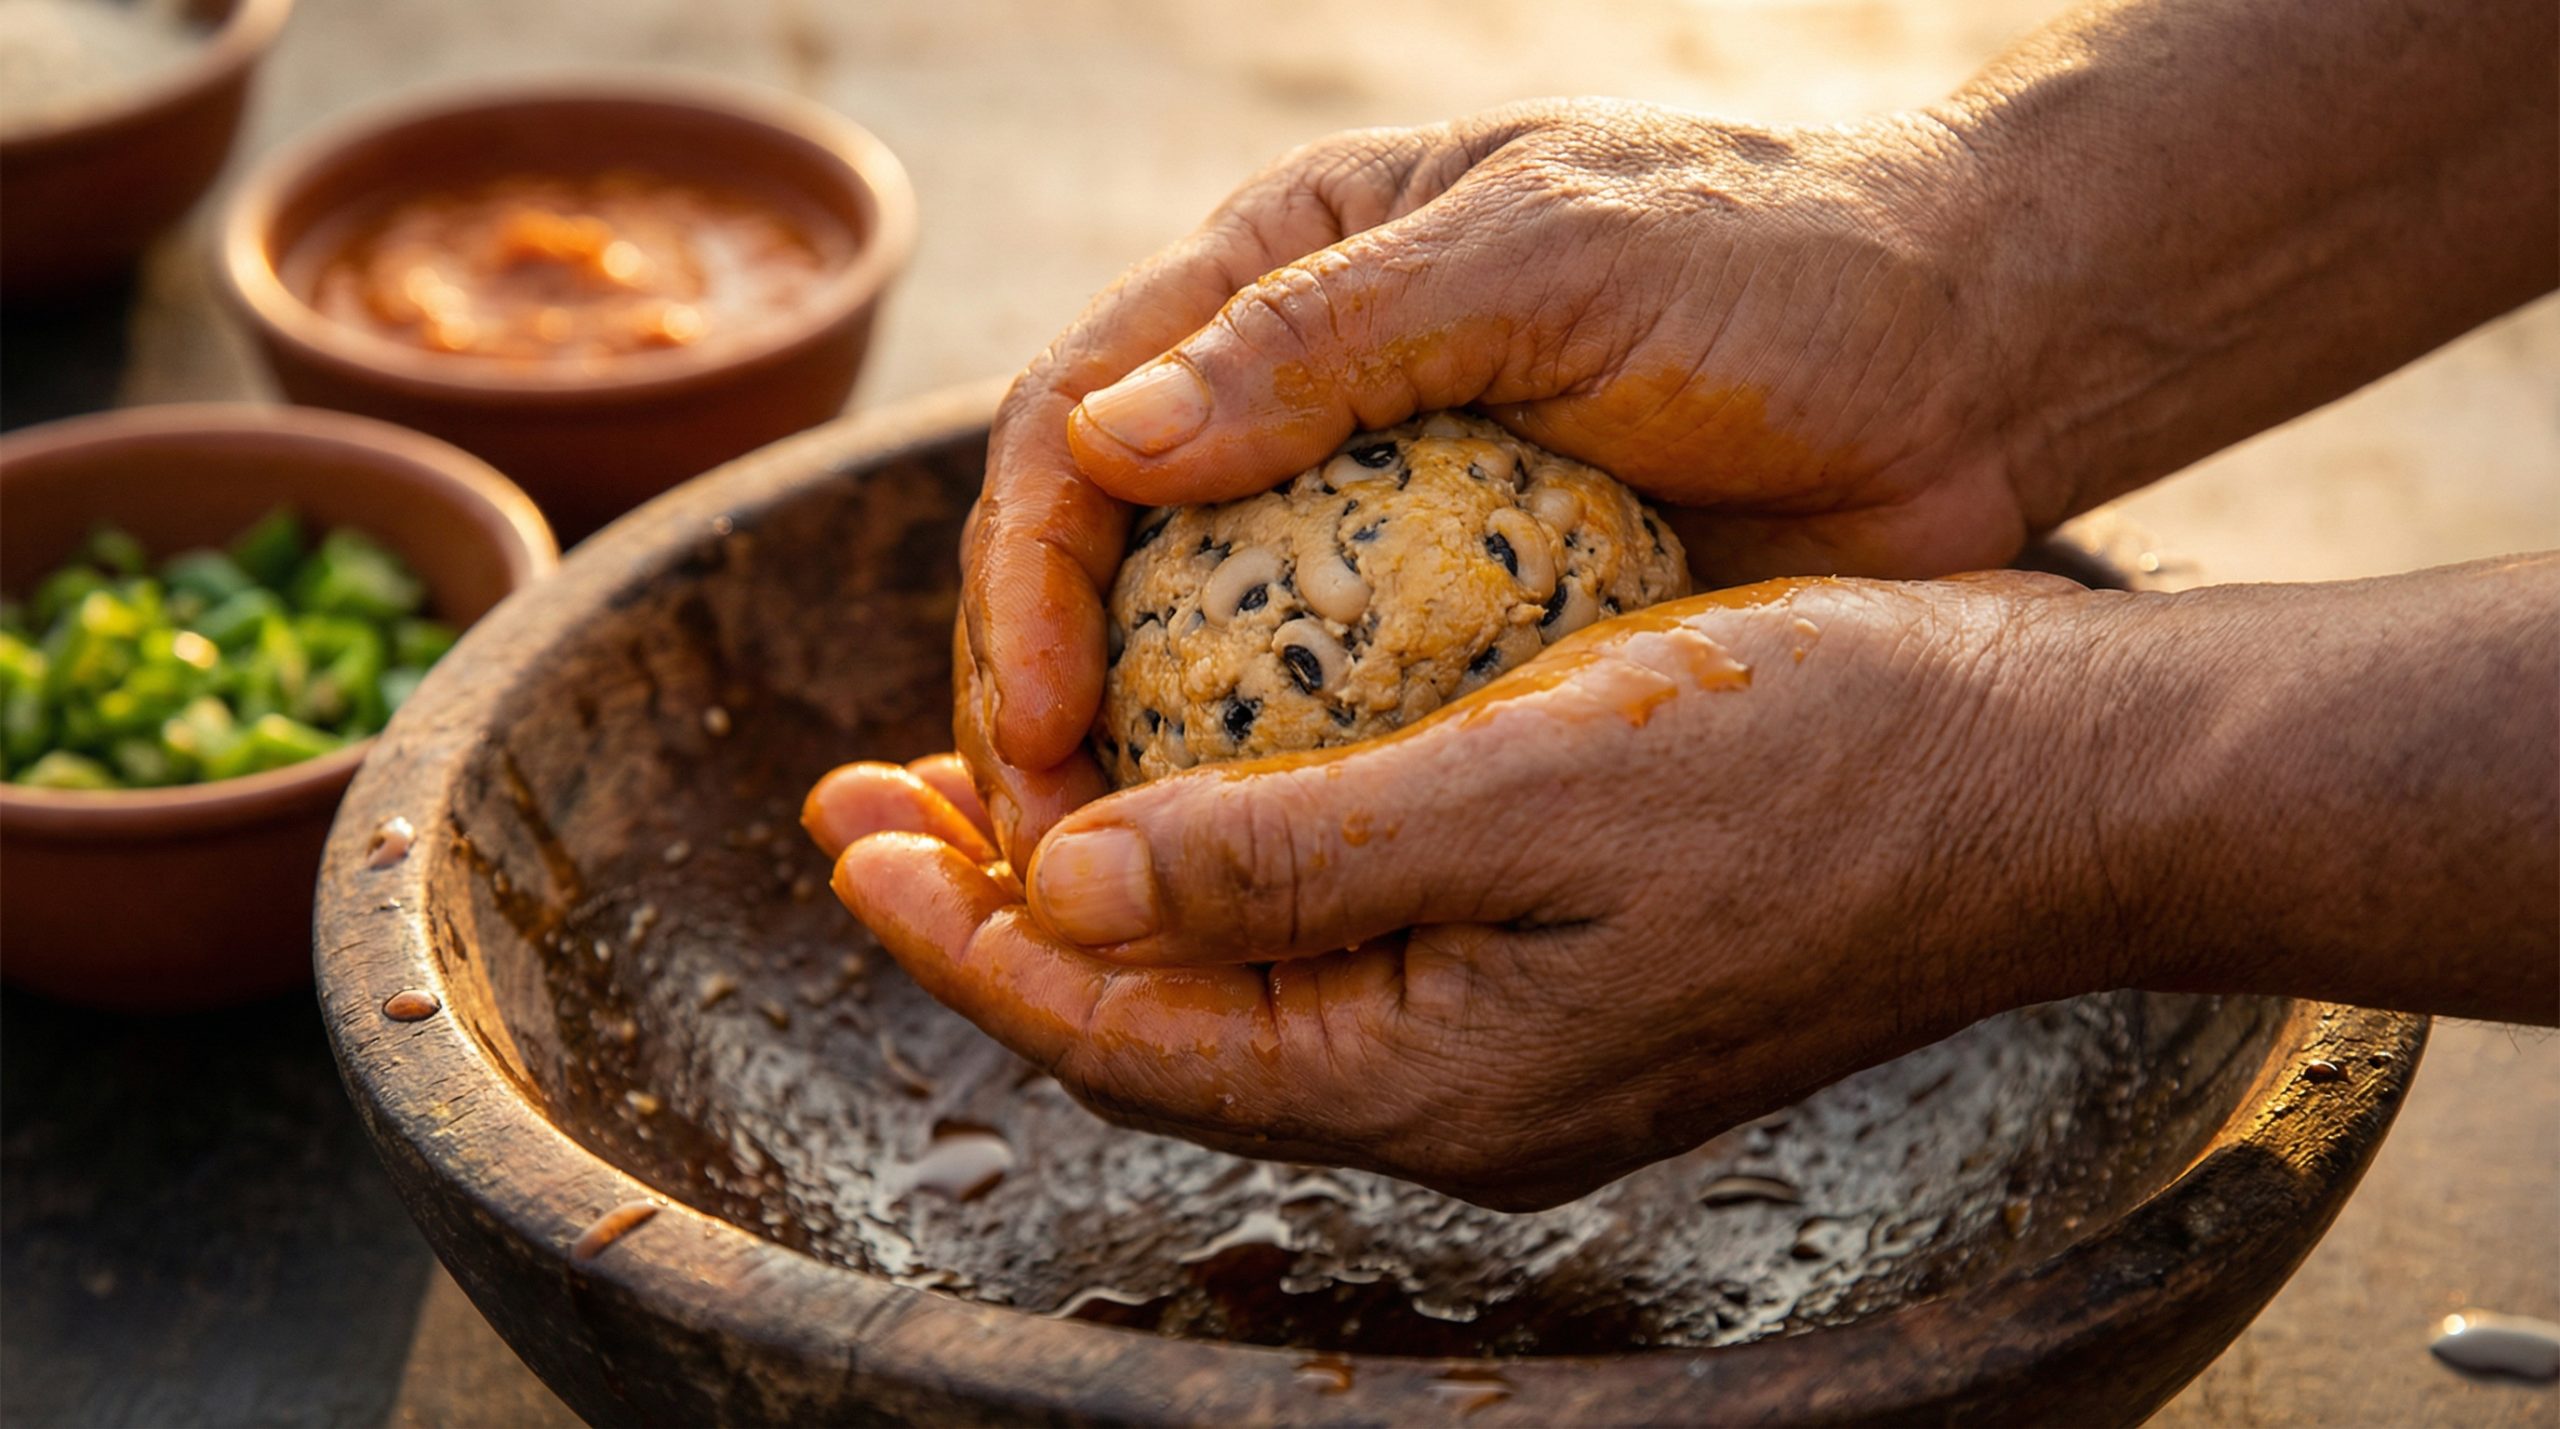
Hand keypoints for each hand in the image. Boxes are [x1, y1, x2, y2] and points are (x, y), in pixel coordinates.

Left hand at [815, 573, 2123, 1208]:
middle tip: (865, 801)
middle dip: (1002, 907)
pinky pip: (1340, 928)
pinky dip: (1229, 852)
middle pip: (1164, 1015)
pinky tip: (1188, 768)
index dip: (970, 934)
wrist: (2060, 784)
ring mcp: (1513, 1039)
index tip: (852, 832)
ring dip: (1106, 875)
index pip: (1127, 1030)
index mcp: (1435, 1084)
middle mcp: (1455, 1093)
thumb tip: (1075, 880)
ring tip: (982, 779)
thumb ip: (1296, 850)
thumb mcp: (1539, 786)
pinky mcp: (1560, 969)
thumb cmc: (1832, 765)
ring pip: (1243, 973)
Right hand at [959, 98, 2034, 856]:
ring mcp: (1374, 526)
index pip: (1076, 420)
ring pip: (1191, 661)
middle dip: (1040, 702)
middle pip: (1102, 562)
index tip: (1035, 725)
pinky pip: (1324, 730)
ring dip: (1129, 780)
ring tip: (1094, 909)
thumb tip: (1107, 444)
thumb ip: (1330, 339)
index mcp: (1284, 274)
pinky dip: (1265, 808)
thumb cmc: (1778, 268)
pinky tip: (1234, 895)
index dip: (1024, 576)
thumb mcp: (1556, 263)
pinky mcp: (1457, 630)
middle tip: (1035, 851)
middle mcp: (1297, 401)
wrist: (1974, 361)